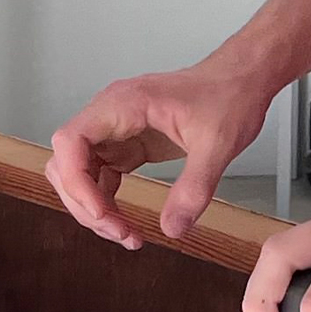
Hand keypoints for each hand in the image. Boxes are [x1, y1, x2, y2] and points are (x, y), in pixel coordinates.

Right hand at [49, 59, 274, 247]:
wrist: (243, 78)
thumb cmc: (229, 94)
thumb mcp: (217, 145)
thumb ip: (194, 188)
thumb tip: (172, 229)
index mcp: (125, 104)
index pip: (70, 142)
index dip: (76, 182)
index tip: (101, 213)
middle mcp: (111, 113)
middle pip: (67, 162)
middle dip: (85, 203)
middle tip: (120, 232)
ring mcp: (117, 128)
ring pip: (79, 172)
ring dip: (93, 206)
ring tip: (125, 233)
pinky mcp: (128, 142)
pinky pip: (101, 175)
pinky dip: (106, 201)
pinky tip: (125, 220)